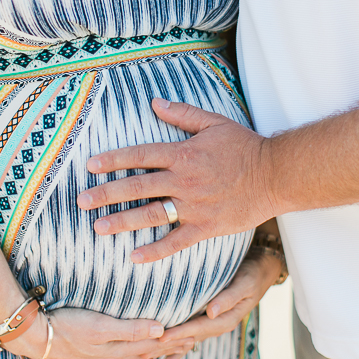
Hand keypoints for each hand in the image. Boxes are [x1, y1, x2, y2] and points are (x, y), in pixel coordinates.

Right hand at [2, 306, 194, 358]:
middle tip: (190, 346)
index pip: (155, 345)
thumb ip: (131, 329)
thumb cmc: (67, 326)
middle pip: (147, 356)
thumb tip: (161, 330)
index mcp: (120, 348)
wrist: (32, 338)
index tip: (194, 336)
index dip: (175, 341)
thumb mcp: (101, 326)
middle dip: (169, 351)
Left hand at [77, 98, 273, 262]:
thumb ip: (182, 113)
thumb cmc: (244, 146)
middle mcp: (184, 181)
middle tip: (82, 201)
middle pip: (137, 187)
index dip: (113, 160)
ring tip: (98, 228)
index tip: (91, 166)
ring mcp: (194, 206)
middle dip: (107, 194)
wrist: (275, 174)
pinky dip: (155, 251)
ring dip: (123, 222)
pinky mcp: (206, 227)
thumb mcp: (213, 122)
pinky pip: (176, 242)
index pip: (140, 156)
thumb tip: (153, 102)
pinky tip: (134, 256)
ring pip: (151, 215)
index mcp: (183, 154)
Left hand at [157, 246, 281, 358]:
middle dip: (169, 346)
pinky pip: (192, 336)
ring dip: (170, 348)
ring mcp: (214, 324)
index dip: (179, 333)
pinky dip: (179, 349)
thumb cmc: (253, 273)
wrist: (262, 269)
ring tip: (148, 357)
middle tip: (144, 352)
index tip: (161, 338)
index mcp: (226, 319)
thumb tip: (211, 312)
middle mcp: (218, 325)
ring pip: (188, 340)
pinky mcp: (210, 319)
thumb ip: (228, 298)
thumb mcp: (244, 283)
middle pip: (190, 339)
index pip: (198, 329)